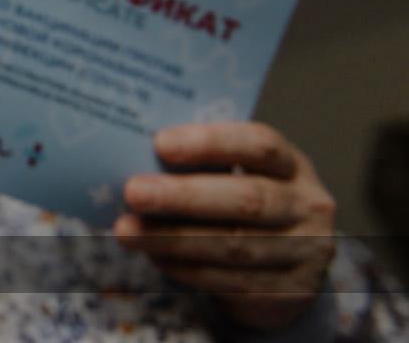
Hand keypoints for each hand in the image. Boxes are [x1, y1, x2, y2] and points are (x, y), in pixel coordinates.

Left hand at [114, 122, 336, 330]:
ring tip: (127, 230)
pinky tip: (154, 257)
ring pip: (233, 246)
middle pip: (247, 199)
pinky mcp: (288, 292)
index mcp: (292, 165)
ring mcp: (303, 252)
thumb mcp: (242, 177)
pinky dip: (184, 268)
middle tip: (134, 191)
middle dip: (184, 196)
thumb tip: (135, 158)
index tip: (160, 143)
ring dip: (172, 238)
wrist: (290, 272)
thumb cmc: (247, 208)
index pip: (259, 144)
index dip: (210, 143)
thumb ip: (204, 166)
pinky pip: (227, 280)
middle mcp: (307, 206)